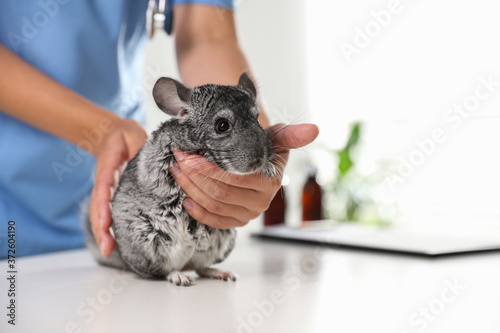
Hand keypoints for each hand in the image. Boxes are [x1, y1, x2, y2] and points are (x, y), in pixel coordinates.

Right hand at [89, 119, 147, 255]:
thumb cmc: (124, 135)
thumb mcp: (133, 135)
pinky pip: (106, 212)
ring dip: (102, 232)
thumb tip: (150, 160)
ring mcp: (105, 189)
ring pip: (99, 213)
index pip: (104, 188)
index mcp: (107, 168)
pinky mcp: (111, 194)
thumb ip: (139, 147)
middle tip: (107, 248)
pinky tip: (113, 242)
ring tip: (108, 251)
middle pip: (98, 207)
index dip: (104, 206)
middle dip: (101, 228)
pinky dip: (107, 227)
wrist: (111, 133)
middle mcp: (104, 181)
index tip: (105, 222)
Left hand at [169, 123, 318, 228]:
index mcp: (270, 181)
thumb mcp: (275, 139)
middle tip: (177, 159)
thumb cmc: (262, 148)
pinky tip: (185, 196)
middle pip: (219, 193)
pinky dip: (197, 210)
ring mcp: (249, 214)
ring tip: (176, 170)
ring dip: (190, 188)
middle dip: (192, 176)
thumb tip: (314, 130)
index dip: (205, 167)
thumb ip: (291, 135)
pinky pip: (214, 221)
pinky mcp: (237, 222)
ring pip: (213, 205)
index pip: (232, 177)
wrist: (257, 163)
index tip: (186, 153)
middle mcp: (261, 202)